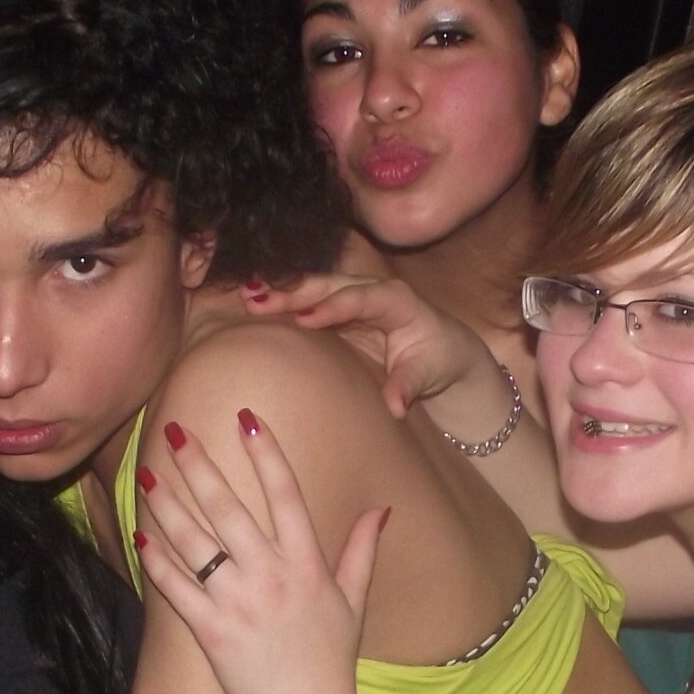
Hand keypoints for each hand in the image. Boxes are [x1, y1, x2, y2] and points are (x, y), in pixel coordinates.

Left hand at [134, 411, 387, 693]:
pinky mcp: (212, 632)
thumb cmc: (331, 661)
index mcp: (308, 563)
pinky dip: (157, 561)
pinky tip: (142, 535)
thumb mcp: (353, 602)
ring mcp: (239, 604)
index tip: (247, 417)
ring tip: (149, 473)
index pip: (285, 493)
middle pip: (229, 507)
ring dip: (168, 503)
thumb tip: (380, 509)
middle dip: (200, 464)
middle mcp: (272, 576)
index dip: (266, 453)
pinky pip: (176, 588)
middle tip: (177, 429)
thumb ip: (362, 550)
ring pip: (195, 541)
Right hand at [244, 273, 493, 419]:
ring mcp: (355, 298)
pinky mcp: (342, 311)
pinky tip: (259, 301)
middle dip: (295, 292)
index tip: (304, 318)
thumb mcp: (427, 374)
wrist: (445, 353)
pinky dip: (286, 301)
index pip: (360, 300)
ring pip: (316, 289)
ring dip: (283, 292)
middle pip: (330, 286)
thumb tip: (394, 407)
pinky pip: (312, 301)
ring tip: (248, 296)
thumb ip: (408, 386)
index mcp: (397, 300)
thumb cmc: (438, 360)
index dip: (333, 307)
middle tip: (259, 299)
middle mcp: (373, 291)